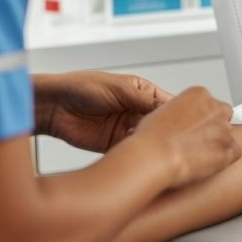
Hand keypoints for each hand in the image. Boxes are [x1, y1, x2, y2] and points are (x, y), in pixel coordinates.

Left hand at [35, 71, 172, 152]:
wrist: (53, 106)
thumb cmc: (82, 87)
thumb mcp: (119, 89)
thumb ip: (145, 100)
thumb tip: (171, 108)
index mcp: (141, 92)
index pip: (167, 104)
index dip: (178, 113)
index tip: (187, 124)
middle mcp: (135, 110)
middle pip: (160, 124)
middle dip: (167, 132)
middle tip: (173, 140)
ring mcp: (125, 128)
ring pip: (147, 139)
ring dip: (151, 144)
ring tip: (155, 148)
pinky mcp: (113, 144)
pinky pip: (131, 151)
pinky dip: (136, 154)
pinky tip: (139, 154)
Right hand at [135, 86, 241, 188]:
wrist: (155, 155)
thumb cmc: (152, 135)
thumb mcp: (163, 111)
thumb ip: (181, 111)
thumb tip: (182, 120)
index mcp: (199, 94)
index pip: (209, 102)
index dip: (201, 116)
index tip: (193, 125)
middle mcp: (216, 108)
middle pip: (223, 115)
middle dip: (213, 126)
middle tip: (197, 139)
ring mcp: (224, 129)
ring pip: (229, 134)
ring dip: (218, 143)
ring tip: (198, 154)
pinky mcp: (228, 150)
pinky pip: (236, 151)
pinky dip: (227, 156)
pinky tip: (211, 161)